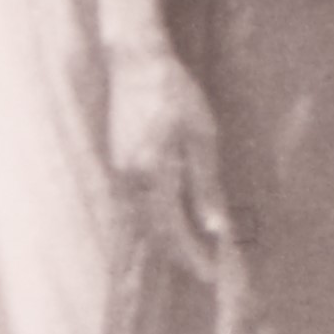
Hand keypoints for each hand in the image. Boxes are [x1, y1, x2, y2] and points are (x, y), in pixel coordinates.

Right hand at [106, 35, 230, 258]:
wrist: (134, 60)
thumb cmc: (173, 90)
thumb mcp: (202, 135)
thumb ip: (205, 185)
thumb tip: (216, 228)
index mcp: (152, 174)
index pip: (173, 231)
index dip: (192, 255)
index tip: (212, 273)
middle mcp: (130, 180)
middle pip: (154, 234)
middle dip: (179, 255)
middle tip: (205, 270)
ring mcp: (119, 173)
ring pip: (142, 222)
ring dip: (166, 242)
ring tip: (191, 254)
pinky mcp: (118, 164)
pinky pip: (135, 206)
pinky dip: (154, 222)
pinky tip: (170, 224)